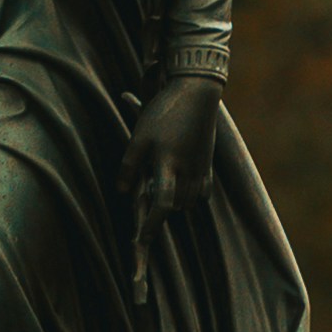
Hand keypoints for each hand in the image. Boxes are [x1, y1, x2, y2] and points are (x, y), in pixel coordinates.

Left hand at [131, 65, 223, 240]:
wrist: (197, 91)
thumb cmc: (164, 112)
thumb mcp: (139, 137)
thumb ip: (130, 166)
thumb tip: (123, 191)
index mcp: (168, 165)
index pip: (162, 204)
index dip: (152, 225)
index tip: (143, 239)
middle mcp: (187, 171)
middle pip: (176, 205)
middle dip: (161, 211)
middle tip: (147, 205)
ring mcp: (201, 167)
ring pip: (189, 199)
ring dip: (176, 202)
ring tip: (162, 190)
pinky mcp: (208, 161)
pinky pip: (203, 189)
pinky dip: (192, 194)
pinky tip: (182, 185)